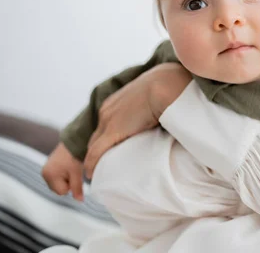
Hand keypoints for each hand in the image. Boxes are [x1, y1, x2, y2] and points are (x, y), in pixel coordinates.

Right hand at [42, 142, 83, 200]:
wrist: (73, 143)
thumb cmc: (75, 157)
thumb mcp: (77, 173)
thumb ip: (77, 188)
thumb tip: (80, 201)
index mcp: (49, 175)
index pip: (61, 192)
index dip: (70, 186)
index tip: (74, 175)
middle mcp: (44, 173)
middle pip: (58, 189)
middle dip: (67, 184)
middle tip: (72, 172)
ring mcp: (45, 171)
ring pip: (58, 185)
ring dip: (65, 180)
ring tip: (70, 169)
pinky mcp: (48, 168)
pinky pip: (56, 179)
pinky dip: (63, 176)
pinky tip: (67, 168)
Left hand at [83, 63, 191, 177]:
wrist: (165, 85)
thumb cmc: (168, 89)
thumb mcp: (156, 97)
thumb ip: (154, 107)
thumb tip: (165, 117)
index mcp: (116, 102)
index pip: (105, 125)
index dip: (105, 140)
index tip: (110, 151)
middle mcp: (107, 111)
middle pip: (96, 136)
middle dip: (96, 151)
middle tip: (102, 166)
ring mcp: (108, 121)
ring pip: (93, 146)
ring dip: (94, 160)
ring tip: (99, 173)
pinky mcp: (113, 131)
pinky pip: (96, 152)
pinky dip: (92, 164)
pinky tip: (92, 175)